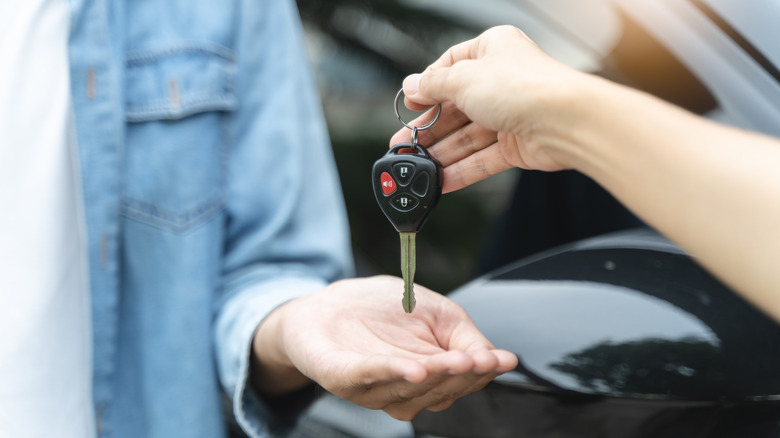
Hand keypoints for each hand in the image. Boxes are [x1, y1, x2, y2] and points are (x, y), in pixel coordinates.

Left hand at [252, 276, 516, 419]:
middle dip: (461, 375)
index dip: (481, 371)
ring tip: (454, 362)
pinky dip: (392, 372)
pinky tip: (414, 367)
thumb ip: (466, 336)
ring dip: (434, 376)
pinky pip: (369, 377)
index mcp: (429, 375)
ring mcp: (371, 387)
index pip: (462, 381)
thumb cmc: (380, 308)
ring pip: (409, 390)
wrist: (326, 303)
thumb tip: (499, 358)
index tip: (499, 359)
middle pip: (439, 391)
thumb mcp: (436, 313)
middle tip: (478, 359)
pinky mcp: (341, 376)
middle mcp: (402, 389)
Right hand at [389, 25, 593, 192]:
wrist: (566, 121)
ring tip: (417, 168)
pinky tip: (441, 181)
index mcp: (493, 50)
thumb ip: (433, 86)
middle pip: (456, 107)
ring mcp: (511, 114)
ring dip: (442, 153)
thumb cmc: (525, 87)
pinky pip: (483, 159)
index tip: (411, 104)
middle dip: (429, 128)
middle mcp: (502, 80)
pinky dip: (462, 170)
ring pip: (468, 136)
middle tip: (404, 145)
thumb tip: (412, 86)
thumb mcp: (463, 78)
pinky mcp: (518, 145)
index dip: (428, 87)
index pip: (451, 65)